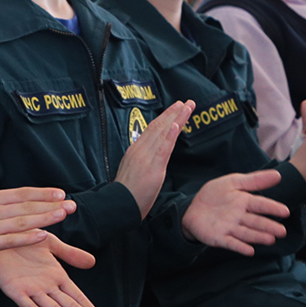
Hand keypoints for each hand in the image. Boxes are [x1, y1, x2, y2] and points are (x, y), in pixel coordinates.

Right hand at [0, 147, 73, 257]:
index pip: (20, 193)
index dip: (41, 193)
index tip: (60, 193)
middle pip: (25, 207)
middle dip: (50, 206)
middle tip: (72, 205)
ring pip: (21, 223)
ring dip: (44, 219)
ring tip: (62, 216)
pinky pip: (9, 242)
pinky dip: (26, 238)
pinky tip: (43, 236)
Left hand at [0, 234, 102, 306]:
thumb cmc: (21, 240)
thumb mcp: (51, 245)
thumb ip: (70, 254)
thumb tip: (92, 263)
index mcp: (55, 276)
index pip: (77, 297)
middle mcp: (45, 286)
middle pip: (69, 305)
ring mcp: (30, 289)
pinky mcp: (14, 289)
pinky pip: (28, 304)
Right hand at [111, 100, 192, 217]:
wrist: (118, 205)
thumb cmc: (126, 194)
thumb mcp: (133, 172)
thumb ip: (141, 162)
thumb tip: (150, 159)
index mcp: (135, 150)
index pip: (152, 130)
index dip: (164, 117)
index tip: (175, 108)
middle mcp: (140, 150)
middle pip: (159, 127)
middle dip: (173, 113)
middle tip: (185, 102)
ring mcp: (146, 157)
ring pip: (163, 133)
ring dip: (176, 118)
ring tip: (187, 107)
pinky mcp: (153, 167)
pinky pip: (163, 148)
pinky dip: (169, 135)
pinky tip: (176, 124)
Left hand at [181, 170, 288, 254]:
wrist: (192, 208)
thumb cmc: (215, 195)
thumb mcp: (232, 182)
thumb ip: (254, 180)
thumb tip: (278, 175)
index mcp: (244, 202)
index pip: (261, 205)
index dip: (273, 208)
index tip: (285, 212)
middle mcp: (240, 217)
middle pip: (256, 222)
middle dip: (269, 227)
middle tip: (282, 232)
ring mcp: (230, 228)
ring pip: (247, 233)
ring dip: (258, 237)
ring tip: (270, 240)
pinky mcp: (220, 238)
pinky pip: (231, 243)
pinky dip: (240, 247)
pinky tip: (250, 251)